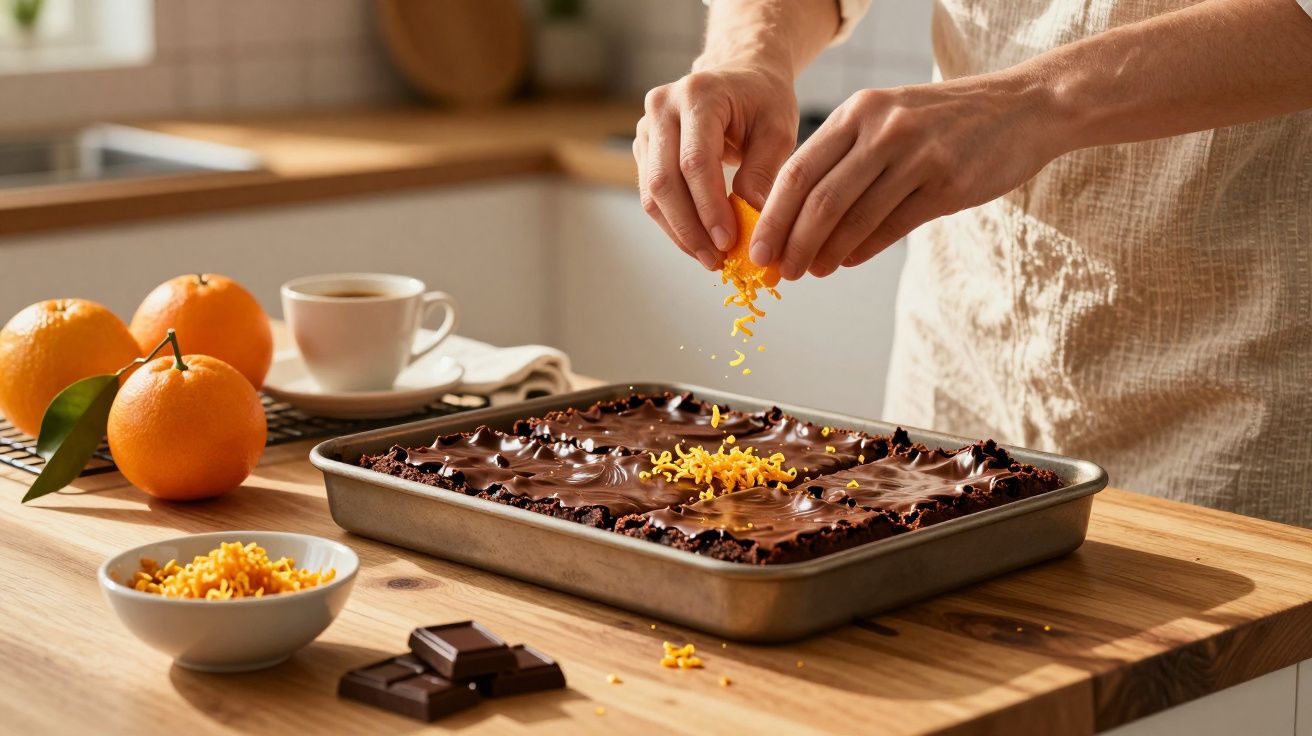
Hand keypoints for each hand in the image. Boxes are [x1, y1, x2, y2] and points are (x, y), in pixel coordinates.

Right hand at [634, 64, 798, 269]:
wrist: (740, 75)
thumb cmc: (763, 100)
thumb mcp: (778, 129)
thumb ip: (764, 172)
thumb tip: (751, 219)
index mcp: (698, 94)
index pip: (695, 162)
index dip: (708, 207)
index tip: (728, 241)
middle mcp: (662, 107)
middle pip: (664, 180)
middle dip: (689, 228)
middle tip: (715, 260)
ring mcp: (646, 127)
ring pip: (651, 193)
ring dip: (678, 232)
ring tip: (708, 258)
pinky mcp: (644, 147)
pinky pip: (652, 194)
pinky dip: (674, 222)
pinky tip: (698, 241)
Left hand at [749, 74, 1062, 278]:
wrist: (1023, 108)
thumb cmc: (945, 122)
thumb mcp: (889, 120)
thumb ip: (846, 157)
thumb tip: (798, 215)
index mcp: (859, 111)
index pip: (798, 170)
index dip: (772, 215)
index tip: (757, 248)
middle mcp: (882, 129)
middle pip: (819, 200)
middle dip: (791, 243)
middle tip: (778, 271)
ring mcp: (916, 155)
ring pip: (853, 218)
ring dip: (825, 253)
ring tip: (810, 272)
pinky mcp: (947, 183)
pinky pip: (893, 226)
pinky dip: (863, 249)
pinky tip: (846, 261)